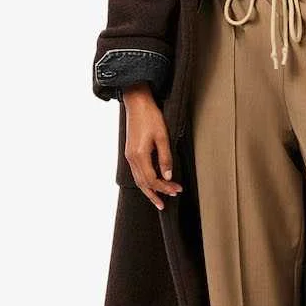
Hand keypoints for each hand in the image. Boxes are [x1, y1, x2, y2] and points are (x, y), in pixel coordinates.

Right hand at [122, 84, 183, 209]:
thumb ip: (165, 158)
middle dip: (156, 193)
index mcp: (139, 155)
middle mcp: (131, 158)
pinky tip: (151, 184)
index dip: (165, 187)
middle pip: (143, 183)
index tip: (177, 189)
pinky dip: (144, 181)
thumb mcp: (162, 136)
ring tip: (158, 199)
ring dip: (149, 190)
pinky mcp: (130, 152)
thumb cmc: (150, 116)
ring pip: (138, 180)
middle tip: (167, 202)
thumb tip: (168, 176)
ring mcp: (129, 156)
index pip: (152, 180)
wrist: (137, 103)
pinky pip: (136, 172)